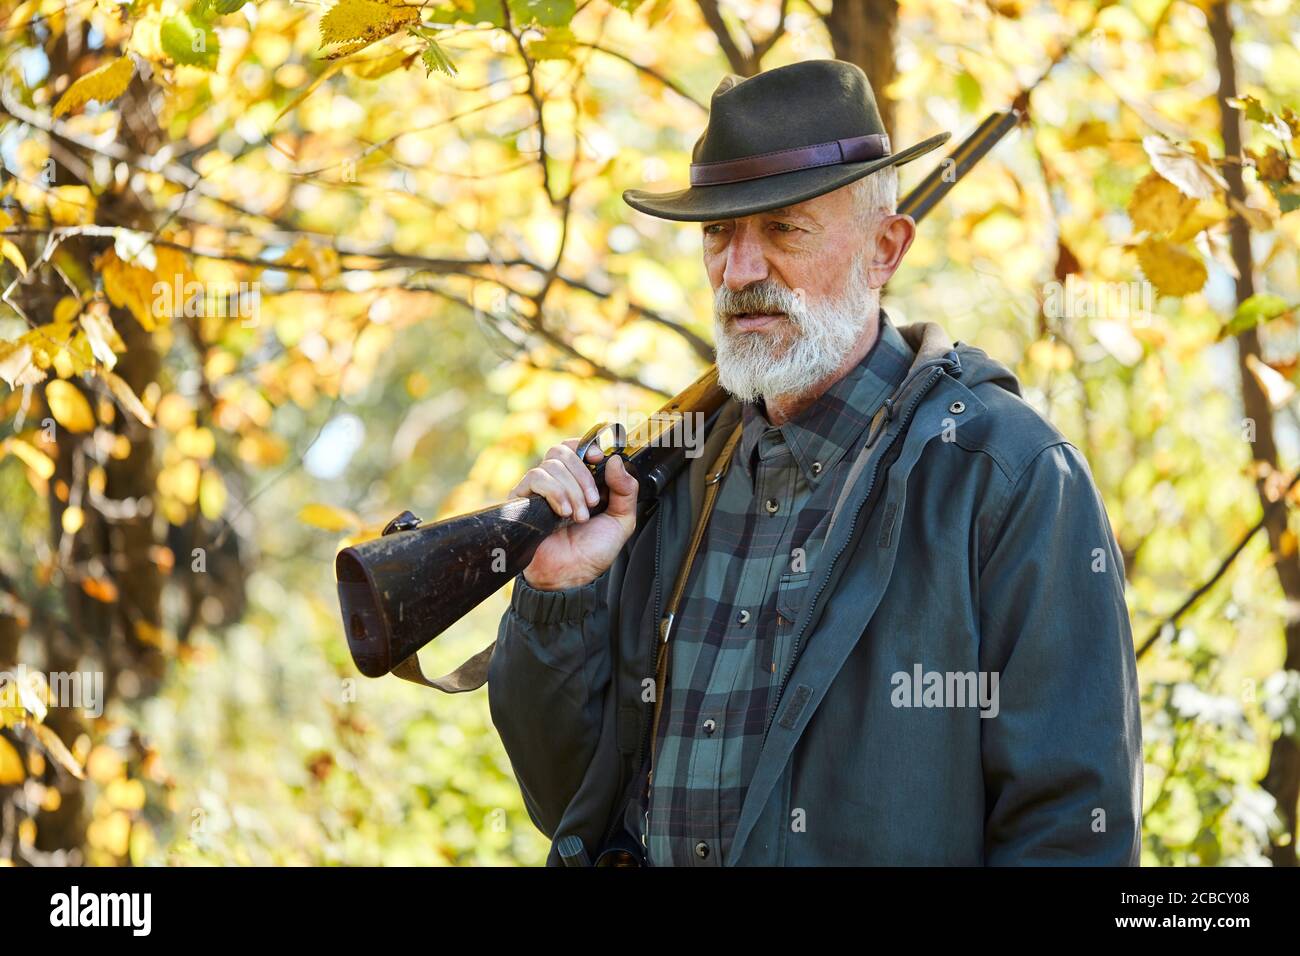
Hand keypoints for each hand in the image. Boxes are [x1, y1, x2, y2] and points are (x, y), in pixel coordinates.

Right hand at [510, 439, 638, 590]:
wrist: (571, 576)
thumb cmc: (592, 552)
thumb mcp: (621, 519)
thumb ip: (626, 489)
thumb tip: (615, 460)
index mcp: (579, 481)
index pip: (576, 447)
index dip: (586, 447)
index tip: (598, 460)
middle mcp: (557, 482)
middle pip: (562, 451)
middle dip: (582, 475)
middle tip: (593, 502)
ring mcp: (538, 491)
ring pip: (552, 465)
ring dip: (571, 490)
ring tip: (579, 516)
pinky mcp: (522, 501)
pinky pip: (535, 478)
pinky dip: (554, 492)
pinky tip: (563, 513)